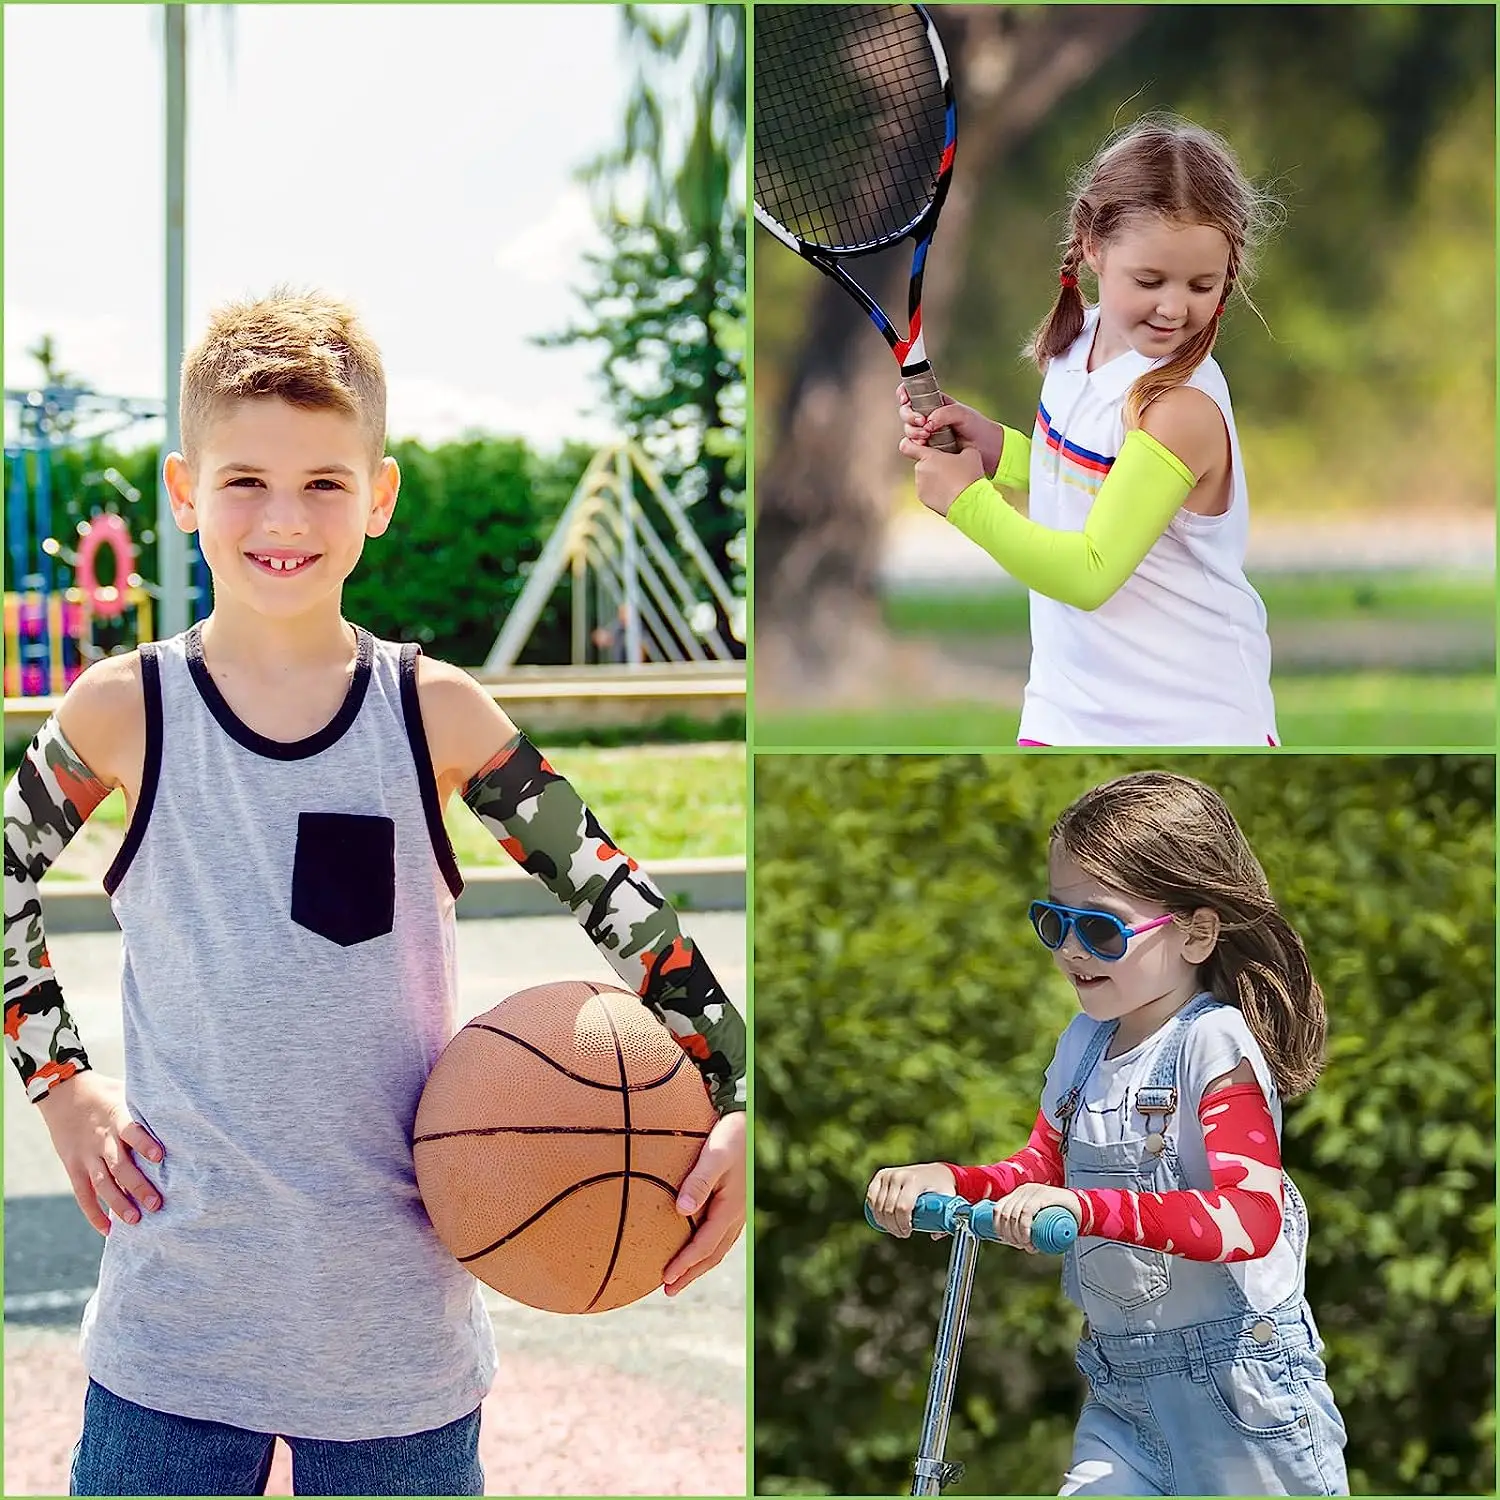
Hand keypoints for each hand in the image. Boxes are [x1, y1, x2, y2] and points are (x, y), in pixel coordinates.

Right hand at [35, 1072, 164, 1234]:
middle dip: (138, 1186)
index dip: (145, 1144)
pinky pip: (82, 1194)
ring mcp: (86, 1155)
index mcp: (118, 1118)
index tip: (160, 1157)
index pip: (132, 1132)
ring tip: (136, 1220)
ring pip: (102, 1184)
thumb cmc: (106, 1093)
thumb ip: (148, 1106)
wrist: (63, 1094)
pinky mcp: (73, 1166)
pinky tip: (107, 1230)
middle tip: (157, 1204)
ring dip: (118, 1203)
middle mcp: (102, 1140)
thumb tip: (186, 1106)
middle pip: (120, 1165)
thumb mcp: (128, 1092)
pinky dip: (93, 1213)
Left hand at [663, 1109, 744, 1296]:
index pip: (705, 1244)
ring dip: (698, 1264)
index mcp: (731, 1208)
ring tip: (680, 1276)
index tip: (666, 1278)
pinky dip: (706, 1247)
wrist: (749, 1119)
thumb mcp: (715, 1155)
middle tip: (669, 1289)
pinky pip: (720, 1234)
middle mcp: (736, 1214)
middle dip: (691, 1273)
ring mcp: (737, 1210)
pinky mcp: (734, 1202)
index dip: (686, 1264)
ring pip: (718, 1246)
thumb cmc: (730, 1135)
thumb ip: (699, 1181)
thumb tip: (681, 1210)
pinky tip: (695, 1244)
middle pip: (712, 1253)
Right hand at [865, 1161, 957, 1237]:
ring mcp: (889, 1174)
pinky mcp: (881, 1175)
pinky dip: (874, 1209)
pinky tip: (880, 1218)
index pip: (903, 1207)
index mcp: (915, 1181)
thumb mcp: (948, 1201)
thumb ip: (946, 1219)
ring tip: (893, 1228)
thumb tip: (935, 1235)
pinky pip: (871, 1196)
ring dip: (883, 1221)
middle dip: (893, 1226)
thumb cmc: (942, 1189)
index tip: (908, 1232)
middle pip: (889, 1209)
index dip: (902, 1224)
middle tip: (902, 1233)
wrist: (935, 1172)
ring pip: (879, 1205)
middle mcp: (900, 1175)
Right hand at [897, 385, 1004, 474]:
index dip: (905, 393)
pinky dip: (914, 445)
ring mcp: (927, 433)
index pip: (913, 392)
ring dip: (913, 432)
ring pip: (908, 429)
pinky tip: (925, 445)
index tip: (906, 400)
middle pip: (906, 412)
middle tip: (922, 422)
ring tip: (927, 435)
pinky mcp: (927, 449)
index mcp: (935, 402)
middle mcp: (928, 416)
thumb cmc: (978, 427)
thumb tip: (927, 422)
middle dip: (910, 416)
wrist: (987, 450)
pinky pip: (912, 446)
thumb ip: (945, 413)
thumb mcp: (963, 413)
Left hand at [899, 441, 985, 517]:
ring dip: (934, 478)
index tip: (917, 446)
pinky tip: (949, 492)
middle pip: (923, 463)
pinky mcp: (923, 500)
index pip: (907, 446)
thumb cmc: (968, 477)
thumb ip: (962, 445)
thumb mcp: (971, 453)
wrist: (969, 503)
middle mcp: (920, 471)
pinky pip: (927, 491)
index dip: (910, 444)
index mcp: (928, 457)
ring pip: (925, 478)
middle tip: (949, 468)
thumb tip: (961, 445)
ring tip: (952, 482)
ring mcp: (920, 487)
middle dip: (933, 464)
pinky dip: (935, 491)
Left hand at [989, 1183, 1080, 1253]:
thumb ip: (1027, 1222)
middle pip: (1005, 1214)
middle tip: (1022, 1246)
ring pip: (1014, 1215)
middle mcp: (1023, 1190)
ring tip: (1028, 1246)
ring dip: (1017, 1236)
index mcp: (1019, 1193)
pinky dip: (1023, 1229)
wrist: (1082, 1208)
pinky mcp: (1042, 1196)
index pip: (999, 1209)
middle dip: (1010, 1235)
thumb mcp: (1039, 1216)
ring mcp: (1032, 1191)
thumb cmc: (1060, 1216)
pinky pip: (1026, 1212)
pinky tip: (1028, 1240)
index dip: (998, 1227)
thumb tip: (1012, 1240)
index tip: (1007, 1241)